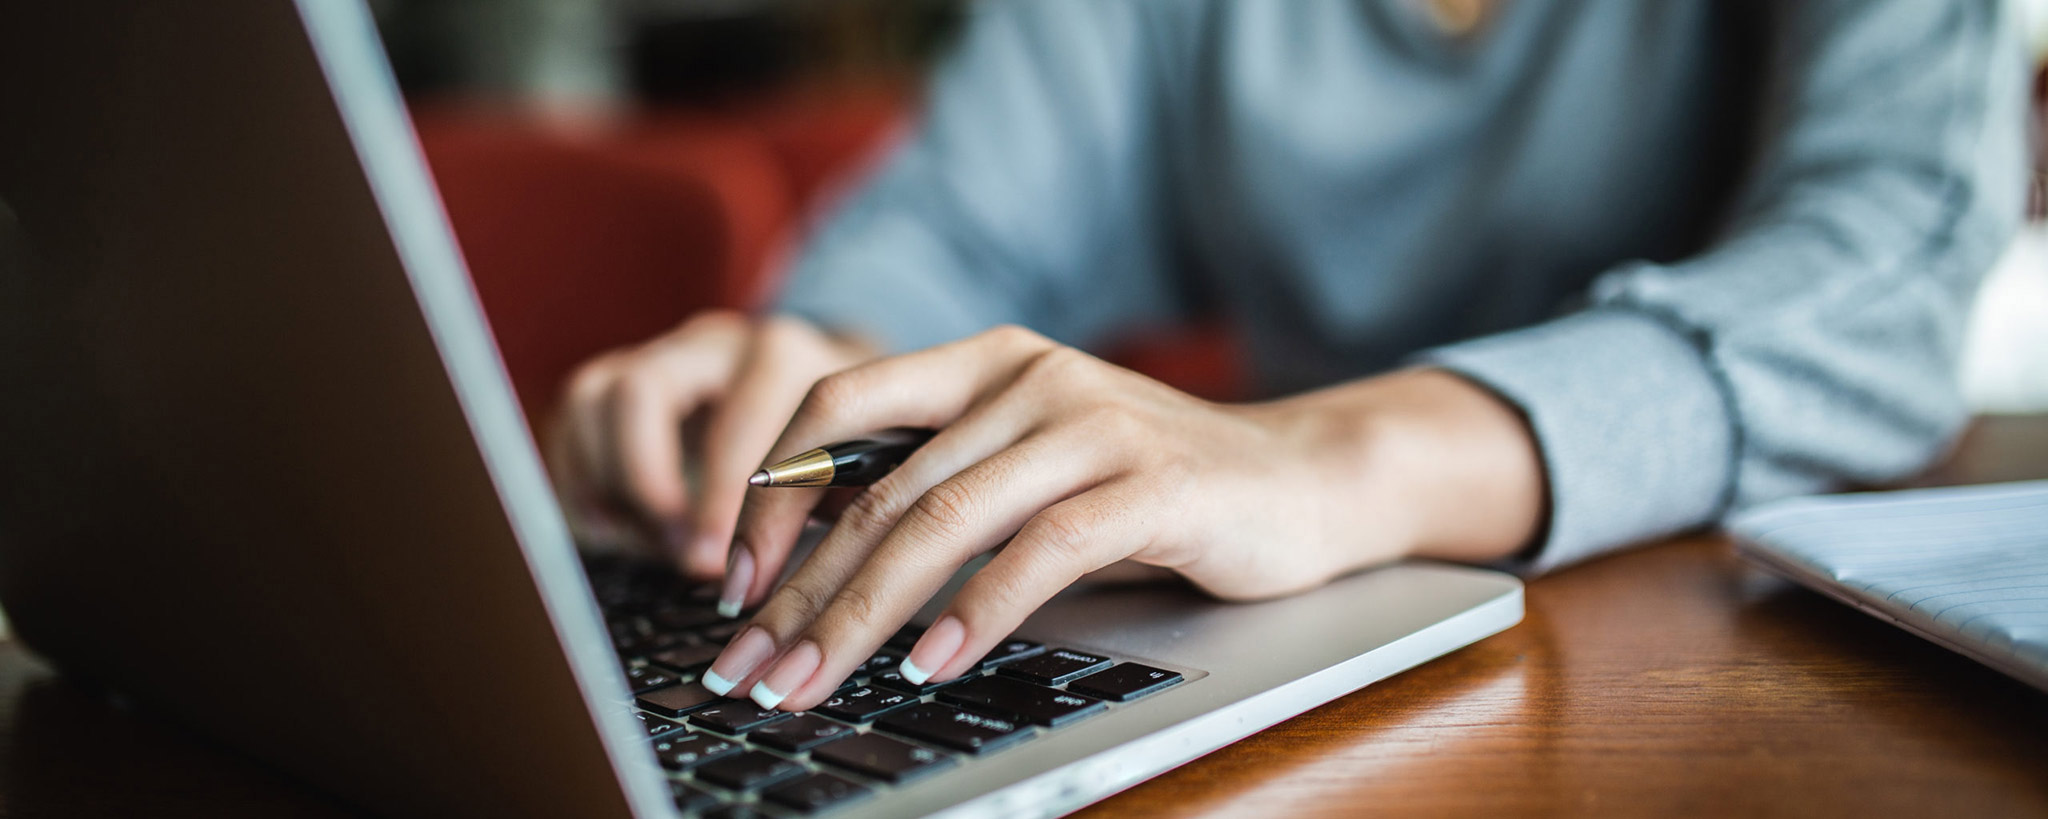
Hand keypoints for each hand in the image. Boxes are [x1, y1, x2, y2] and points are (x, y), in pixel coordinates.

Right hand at [548, 311, 876, 578]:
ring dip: (608, 481)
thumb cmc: (848, 438)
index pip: (736, 421)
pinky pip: (575, 417)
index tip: (716, 564)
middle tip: (675, 550)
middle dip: (646, 485)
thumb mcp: (856, 462)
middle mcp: (713, 343)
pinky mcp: (627, 377)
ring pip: (593, 399)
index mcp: (779, 355)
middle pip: (638, 394)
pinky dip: (583, 478)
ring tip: (649, 540)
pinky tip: (618, 526)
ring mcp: (663, 353)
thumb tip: (778, 575)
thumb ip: (825, 502)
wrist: (838, 385)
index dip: (718, 502)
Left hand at [700, 325, 1545, 709]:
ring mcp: (1089, 424)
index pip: (837, 403)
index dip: (770, 495)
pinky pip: (1038, 552)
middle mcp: (1027, 377)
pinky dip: (974, 616)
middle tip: (752, 669)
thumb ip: (942, 482)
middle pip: (879, 488)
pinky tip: (930, 666)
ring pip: (942, 522)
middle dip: (802, 592)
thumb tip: (815, 561)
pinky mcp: (1149, 483)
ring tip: (814, 683)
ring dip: (863, 616)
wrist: (1302, 479)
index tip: (732, 588)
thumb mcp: (1032, 464)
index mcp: (984, 361)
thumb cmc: (1152, 485)